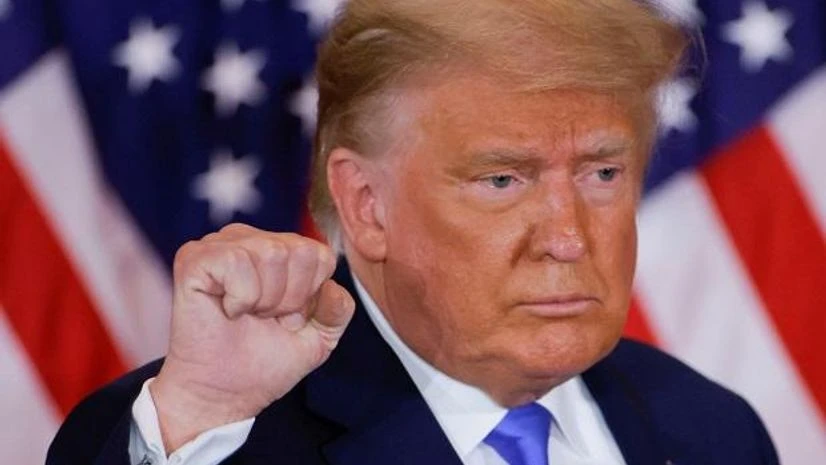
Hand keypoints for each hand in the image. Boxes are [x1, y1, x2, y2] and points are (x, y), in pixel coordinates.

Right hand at [150, 224, 354, 450]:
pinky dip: (239, 297)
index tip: (287, 319)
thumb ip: (338, 309)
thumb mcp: (319, 337)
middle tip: (264, 319)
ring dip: (264, 300)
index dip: (310, 296)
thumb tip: (333, 287)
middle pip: (300, 251)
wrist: (223, 393)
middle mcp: (252, 239)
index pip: (321, 255)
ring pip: (271, 254)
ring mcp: (221, 244)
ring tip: (246, 315)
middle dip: (289, 299)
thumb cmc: (264, 362)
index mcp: (281, 250)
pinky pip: (236, 261)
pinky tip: (227, 310)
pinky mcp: (195, 257)